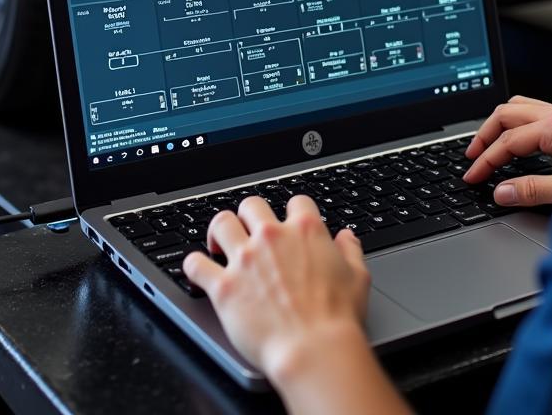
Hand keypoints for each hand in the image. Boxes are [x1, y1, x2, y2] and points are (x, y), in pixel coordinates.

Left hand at [184, 194, 370, 384]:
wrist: (313, 349)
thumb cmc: (337, 318)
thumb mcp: (357, 277)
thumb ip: (350, 251)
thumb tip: (346, 237)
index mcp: (305, 231)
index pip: (296, 202)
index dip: (293, 212)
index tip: (289, 224)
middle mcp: (271, 237)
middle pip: (252, 205)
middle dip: (250, 216)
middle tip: (250, 232)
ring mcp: (244, 259)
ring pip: (221, 223)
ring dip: (219, 232)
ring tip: (219, 244)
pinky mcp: (223, 286)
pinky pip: (195, 264)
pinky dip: (194, 265)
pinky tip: (198, 269)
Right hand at [462, 95, 551, 206]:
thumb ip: (532, 191)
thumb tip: (502, 192)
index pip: (507, 141)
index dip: (485, 160)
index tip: (473, 176)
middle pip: (506, 114)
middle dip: (484, 136)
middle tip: (472, 157)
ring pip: (518, 107)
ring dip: (498, 125)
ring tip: (488, 145)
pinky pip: (533, 111)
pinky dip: (515, 124)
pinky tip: (515, 139)